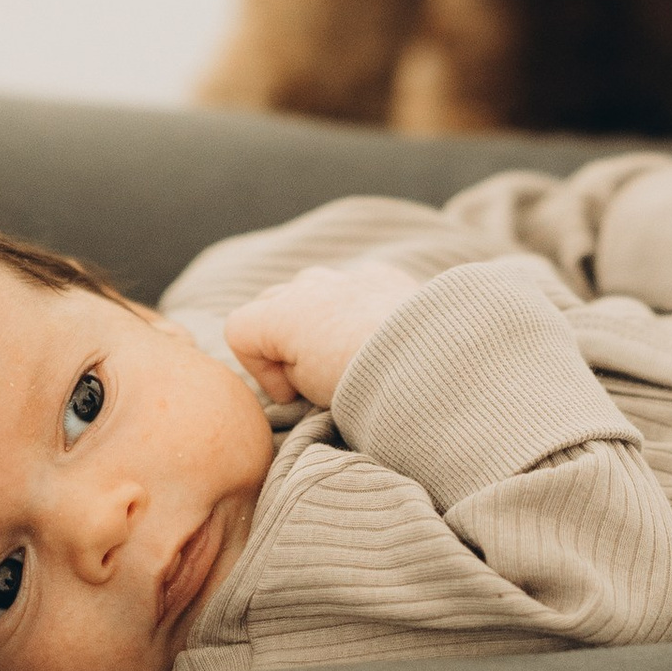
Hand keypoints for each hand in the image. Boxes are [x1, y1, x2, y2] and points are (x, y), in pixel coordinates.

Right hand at [225, 256, 425, 405]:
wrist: (433, 357)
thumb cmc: (366, 380)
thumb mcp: (307, 389)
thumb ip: (287, 370)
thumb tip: (297, 368)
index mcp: (283, 311)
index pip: (238, 329)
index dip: (259, 369)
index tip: (293, 396)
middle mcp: (310, 284)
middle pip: (270, 303)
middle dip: (281, 339)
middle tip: (312, 380)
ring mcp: (348, 274)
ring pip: (310, 288)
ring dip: (316, 318)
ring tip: (342, 356)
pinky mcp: (383, 275)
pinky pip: (352, 284)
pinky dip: (354, 306)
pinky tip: (373, 336)